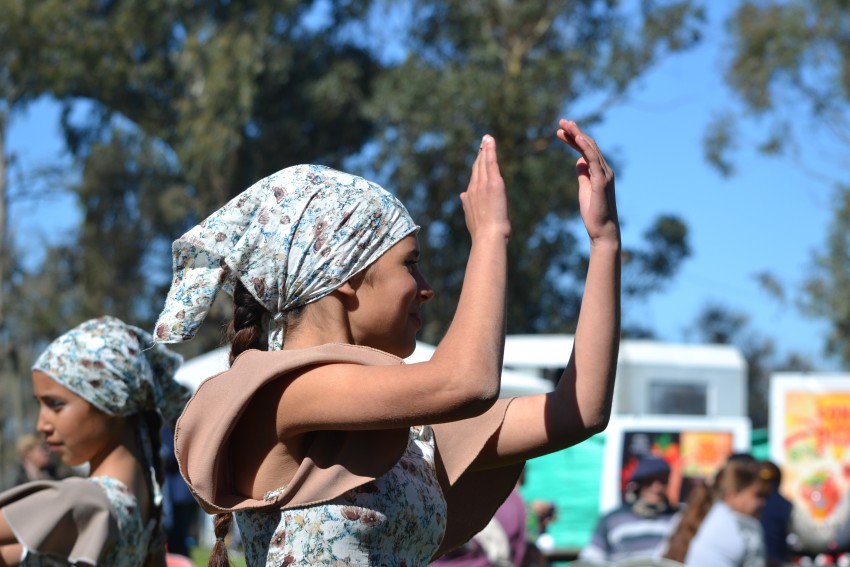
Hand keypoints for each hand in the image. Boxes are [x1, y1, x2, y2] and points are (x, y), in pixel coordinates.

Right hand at [460, 135, 510, 240]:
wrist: (487, 235)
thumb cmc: (483, 233)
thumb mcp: (473, 218)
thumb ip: (468, 205)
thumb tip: (462, 195)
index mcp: (469, 198)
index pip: (474, 179)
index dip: (476, 167)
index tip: (478, 159)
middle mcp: (473, 188)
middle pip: (477, 168)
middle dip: (480, 155)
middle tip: (483, 143)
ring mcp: (482, 184)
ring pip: (483, 163)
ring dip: (484, 149)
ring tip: (486, 138)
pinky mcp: (493, 182)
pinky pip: (490, 162)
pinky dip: (490, 150)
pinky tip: (489, 141)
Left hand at [556, 119, 619, 244]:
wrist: (602, 230)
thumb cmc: (594, 212)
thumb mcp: (584, 188)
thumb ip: (583, 174)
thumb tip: (578, 160)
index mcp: (600, 171)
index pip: (586, 150)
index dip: (574, 139)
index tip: (560, 131)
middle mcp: (605, 169)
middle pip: (588, 145)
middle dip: (575, 132)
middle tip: (561, 121)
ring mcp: (605, 174)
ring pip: (591, 148)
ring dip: (577, 134)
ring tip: (565, 124)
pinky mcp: (602, 181)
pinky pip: (594, 160)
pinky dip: (585, 147)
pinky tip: (576, 137)